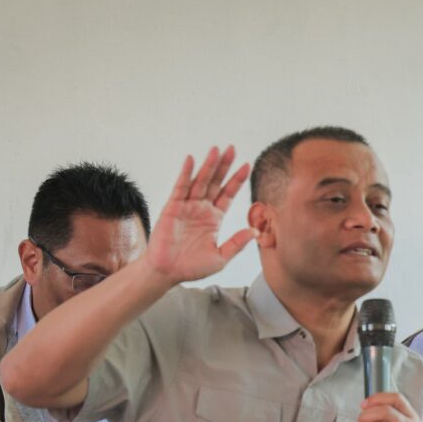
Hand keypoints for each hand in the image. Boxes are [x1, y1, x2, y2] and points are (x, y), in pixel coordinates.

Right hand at [143, 146, 256, 283]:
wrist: (167, 273)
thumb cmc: (191, 267)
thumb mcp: (220, 257)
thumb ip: (237, 243)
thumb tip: (255, 232)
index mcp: (214, 218)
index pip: (228, 194)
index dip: (237, 180)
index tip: (247, 165)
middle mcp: (201, 209)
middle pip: (215, 182)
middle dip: (224, 166)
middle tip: (232, 148)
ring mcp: (187, 206)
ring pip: (200, 182)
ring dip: (208, 166)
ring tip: (216, 150)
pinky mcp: (172, 207)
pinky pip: (180, 187)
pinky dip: (186, 174)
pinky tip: (192, 160)